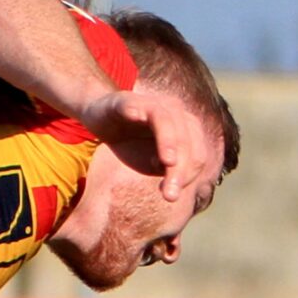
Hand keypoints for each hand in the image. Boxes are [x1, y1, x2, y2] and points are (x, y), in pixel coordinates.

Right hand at [83, 82, 215, 203]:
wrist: (100, 119)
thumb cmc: (129, 142)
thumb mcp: (150, 163)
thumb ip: (167, 172)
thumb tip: (176, 185)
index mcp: (186, 130)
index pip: (198, 154)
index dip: (188, 176)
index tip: (170, 196)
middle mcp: (176, 113)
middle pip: (187, 141)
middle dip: (181, 169)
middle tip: (169, 195)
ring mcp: (154, 105)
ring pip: (169, 123)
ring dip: (169, 143)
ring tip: (168, 163)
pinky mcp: (131, 101)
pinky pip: (141, 106)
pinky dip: (143, 113)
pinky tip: (139, 120)